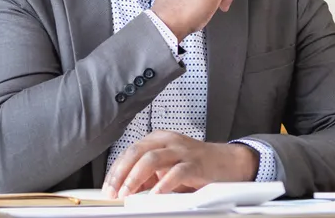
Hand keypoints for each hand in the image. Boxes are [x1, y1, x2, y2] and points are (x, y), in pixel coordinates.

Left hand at [102, 131, 259, 197]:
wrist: (227, 162)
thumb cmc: (196, 164)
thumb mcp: (167, 167)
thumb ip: (147, 175)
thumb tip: (124, 189)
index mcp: (159, 139)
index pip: (130, 151)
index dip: (115, 170)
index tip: (107, 188)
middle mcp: (169, 141)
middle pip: (137, 152)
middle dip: (121, 174)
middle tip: (113, 192)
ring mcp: (182, 151)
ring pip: (152, 159)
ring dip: (135, 178)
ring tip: (128, 194)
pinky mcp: (195, 164)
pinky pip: (176, 172)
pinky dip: (163, 185)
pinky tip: (155, 195)